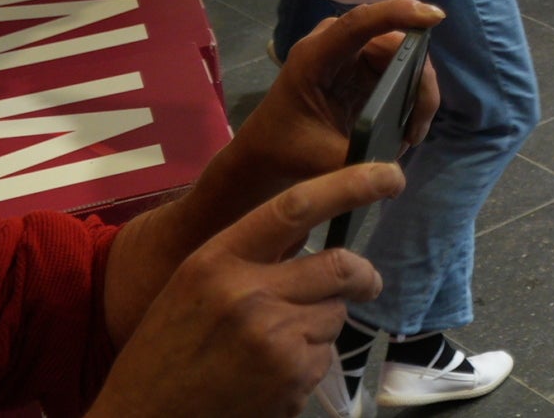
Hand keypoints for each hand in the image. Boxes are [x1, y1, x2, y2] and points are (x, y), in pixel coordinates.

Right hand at [85, 166, 396, 417]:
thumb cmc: (165, 351)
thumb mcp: (193, 286)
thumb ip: (247, 259)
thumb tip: (311, 240)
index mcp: (218, 260)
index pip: (296, 207)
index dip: (350, 185)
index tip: (389, 175)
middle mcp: (249, 293)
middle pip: (341, 266)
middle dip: (361, 276)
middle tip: (365, 281)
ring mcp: (274, 338)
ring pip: (335, 315)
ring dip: (321, 327)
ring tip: (276, 346)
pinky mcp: (291, 378)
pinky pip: (324, 357)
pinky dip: (309, 364)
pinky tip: (270, 376)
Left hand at [227, 0, 442, 196]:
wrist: (268, 150)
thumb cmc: (287, 150)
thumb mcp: (321, 160)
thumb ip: (359, 164)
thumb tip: (396, 176)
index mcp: (315, 58)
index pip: (359, 23)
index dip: (398, 13)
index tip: (435, 17)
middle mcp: (335, 45)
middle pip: (394, 43)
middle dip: (418, 80)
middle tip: (419, 128)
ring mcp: (351, 53)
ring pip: (403, 56)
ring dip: (417, 91)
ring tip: (413, 134)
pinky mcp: (363, 65)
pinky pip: (399, 68)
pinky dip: (410, 95)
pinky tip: (409, 125)